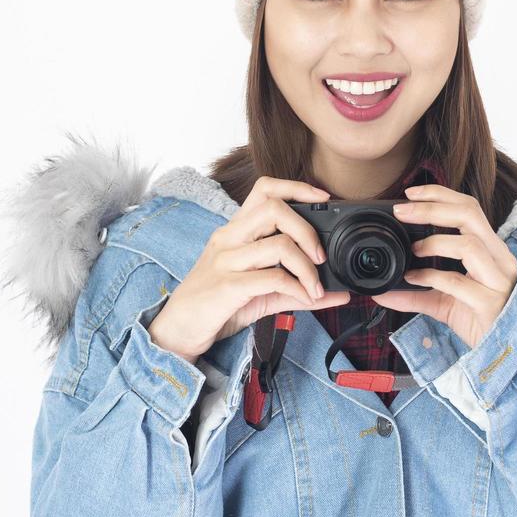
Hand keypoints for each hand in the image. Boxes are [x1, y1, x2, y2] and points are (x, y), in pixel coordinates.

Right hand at [147, 176, 351, 363]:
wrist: (178, 329)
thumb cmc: (217, 304)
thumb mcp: (260, 292)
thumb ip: (296, 288)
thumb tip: (338, 293)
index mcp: (235, 230)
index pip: (264, 189)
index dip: (296, 187)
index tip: (323, 198)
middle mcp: (228, 238)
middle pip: (275, 209)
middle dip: (307, 231)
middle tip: (321, 257)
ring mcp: (226, 261)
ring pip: (278, 245)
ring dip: (307, 268)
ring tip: (315, 288)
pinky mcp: (226, 286)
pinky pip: (272, 279)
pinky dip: (297, 288)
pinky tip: (304, 298)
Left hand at [370, 183, 516, 350]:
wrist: (510, 352)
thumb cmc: (483, 319)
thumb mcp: (446, 302)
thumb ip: (417, 293)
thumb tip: (383, 292)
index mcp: (490, 249)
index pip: (469, 207)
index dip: (440, 195)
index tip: (410, 193)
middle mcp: (498, 258)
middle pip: (469, 215)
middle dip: (432, 208)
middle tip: (402, 211)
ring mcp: (497, 280)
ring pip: (469, 245)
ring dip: (434, 242)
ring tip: (412, 249)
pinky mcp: (490, 303)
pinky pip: (459, 282)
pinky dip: (431, 277)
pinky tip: (413, 279)